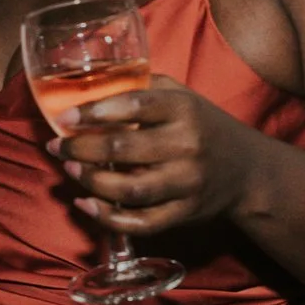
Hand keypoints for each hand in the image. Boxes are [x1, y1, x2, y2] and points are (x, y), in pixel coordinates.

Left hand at [46, 75, 260, 236]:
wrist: (247, 171)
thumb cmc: (203, 126)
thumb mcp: (182, 96)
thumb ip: (142, 86)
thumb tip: (89, 81)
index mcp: (185, 109)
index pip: (135, 106)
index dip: (95, 111)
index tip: (66, 117)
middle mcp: (187, 145)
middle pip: (124, 148)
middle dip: (81, 148)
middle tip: (57, 147)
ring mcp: (187, 183)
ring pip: (129, 189)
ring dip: (91, 181)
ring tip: (69, 170)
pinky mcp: (185, 213)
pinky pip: (141, 222)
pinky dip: (107, 218)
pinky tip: (86, 204)